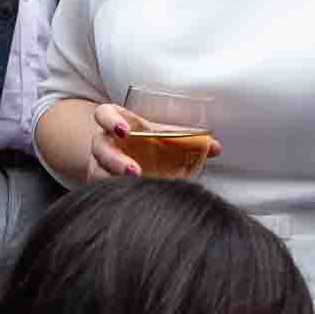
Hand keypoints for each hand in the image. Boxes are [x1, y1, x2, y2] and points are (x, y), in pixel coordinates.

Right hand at [81, 102, 224, 182]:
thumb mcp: (164, 136)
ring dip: (114, 179)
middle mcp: (105, 141)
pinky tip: (128, 198)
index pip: (104, 114)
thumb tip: (216, 147)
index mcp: (118, 122)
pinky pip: (101, 187)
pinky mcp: (99, 181)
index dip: (110, 120)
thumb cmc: (147, 141)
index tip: (124, 131)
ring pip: (98, 170)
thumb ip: (188, 139)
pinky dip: (114, 192)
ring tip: (136, 186)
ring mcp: (98, 162)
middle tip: (135, 170)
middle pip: (100, 146)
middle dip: (114, 159)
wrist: (126, 154)